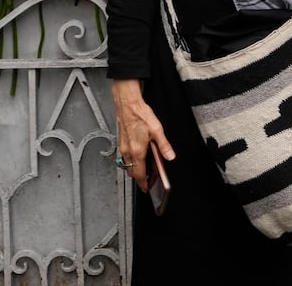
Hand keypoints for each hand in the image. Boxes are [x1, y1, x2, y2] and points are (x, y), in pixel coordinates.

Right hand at [111, 78, 174, 192]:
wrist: (127, 104)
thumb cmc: (140, 114)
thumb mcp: (157, 130)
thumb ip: (164, 145)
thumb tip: (170, 156)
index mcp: (137, 151)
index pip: (139, 174)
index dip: (143, 183)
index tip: (146, 188)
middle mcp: (128, 151)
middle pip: (132, 171)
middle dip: (140, 177)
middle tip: (148, 179)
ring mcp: (123, 147)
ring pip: (127, 164)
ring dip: (135, 168)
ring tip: (145, 168)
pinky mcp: (121, 141)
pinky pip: (125, 157)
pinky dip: (131, 160)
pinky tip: (139, 155)